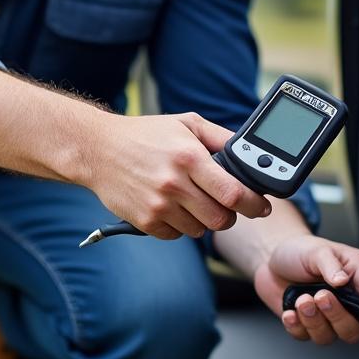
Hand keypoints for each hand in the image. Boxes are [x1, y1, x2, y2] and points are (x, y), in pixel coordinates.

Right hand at [82, 112, 270, 239]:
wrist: (97, 149)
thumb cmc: (145, 135)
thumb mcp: (186, 123)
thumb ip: (220, 137)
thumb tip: (250, 152)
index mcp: (189, 158)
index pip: (234, 193)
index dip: (254, 204)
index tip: (261, 207)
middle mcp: (174, 183)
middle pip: (221, 219)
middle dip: (229, 215)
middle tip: (224, 204)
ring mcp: (158, 205)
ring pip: (200, 230)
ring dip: (203, 220)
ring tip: (191, 200)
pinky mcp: (144, 221)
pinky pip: (176, 235)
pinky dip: (180, 226)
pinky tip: (171, 207)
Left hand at [253, 234, 358, 343]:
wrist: (273, 259)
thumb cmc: (302, 252)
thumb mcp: (319, 250)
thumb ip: (331, 264)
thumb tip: (343, 280)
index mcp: (358, 281)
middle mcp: (346, 303)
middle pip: (354, 329)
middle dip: (337, 316)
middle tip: (321, 295)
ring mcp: (326, 318)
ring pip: (329, 337)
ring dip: (313, 320)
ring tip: (302, 299)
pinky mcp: (306, 325)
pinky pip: (305, 337)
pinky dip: (296, 326)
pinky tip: (290, 311)